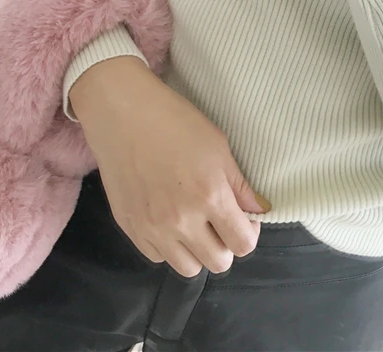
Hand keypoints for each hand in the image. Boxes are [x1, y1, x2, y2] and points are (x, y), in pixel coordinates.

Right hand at [69, 56, 269, 276]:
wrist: (124, 114)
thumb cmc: (176, 122)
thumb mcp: (218, 146)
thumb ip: (240, 185)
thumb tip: (259, 210)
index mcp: (210, 197)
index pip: (242, 245)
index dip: (249, 234)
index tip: (243, 218)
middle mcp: (182, 221)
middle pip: (217, 263)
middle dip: (226, 245)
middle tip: (220, 221)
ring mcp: (152, 229)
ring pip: (187, 268)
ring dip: (197, 251)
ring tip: (195, 224)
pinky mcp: (130, 229)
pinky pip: (157, 257)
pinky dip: (168, 246)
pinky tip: (169, 220)